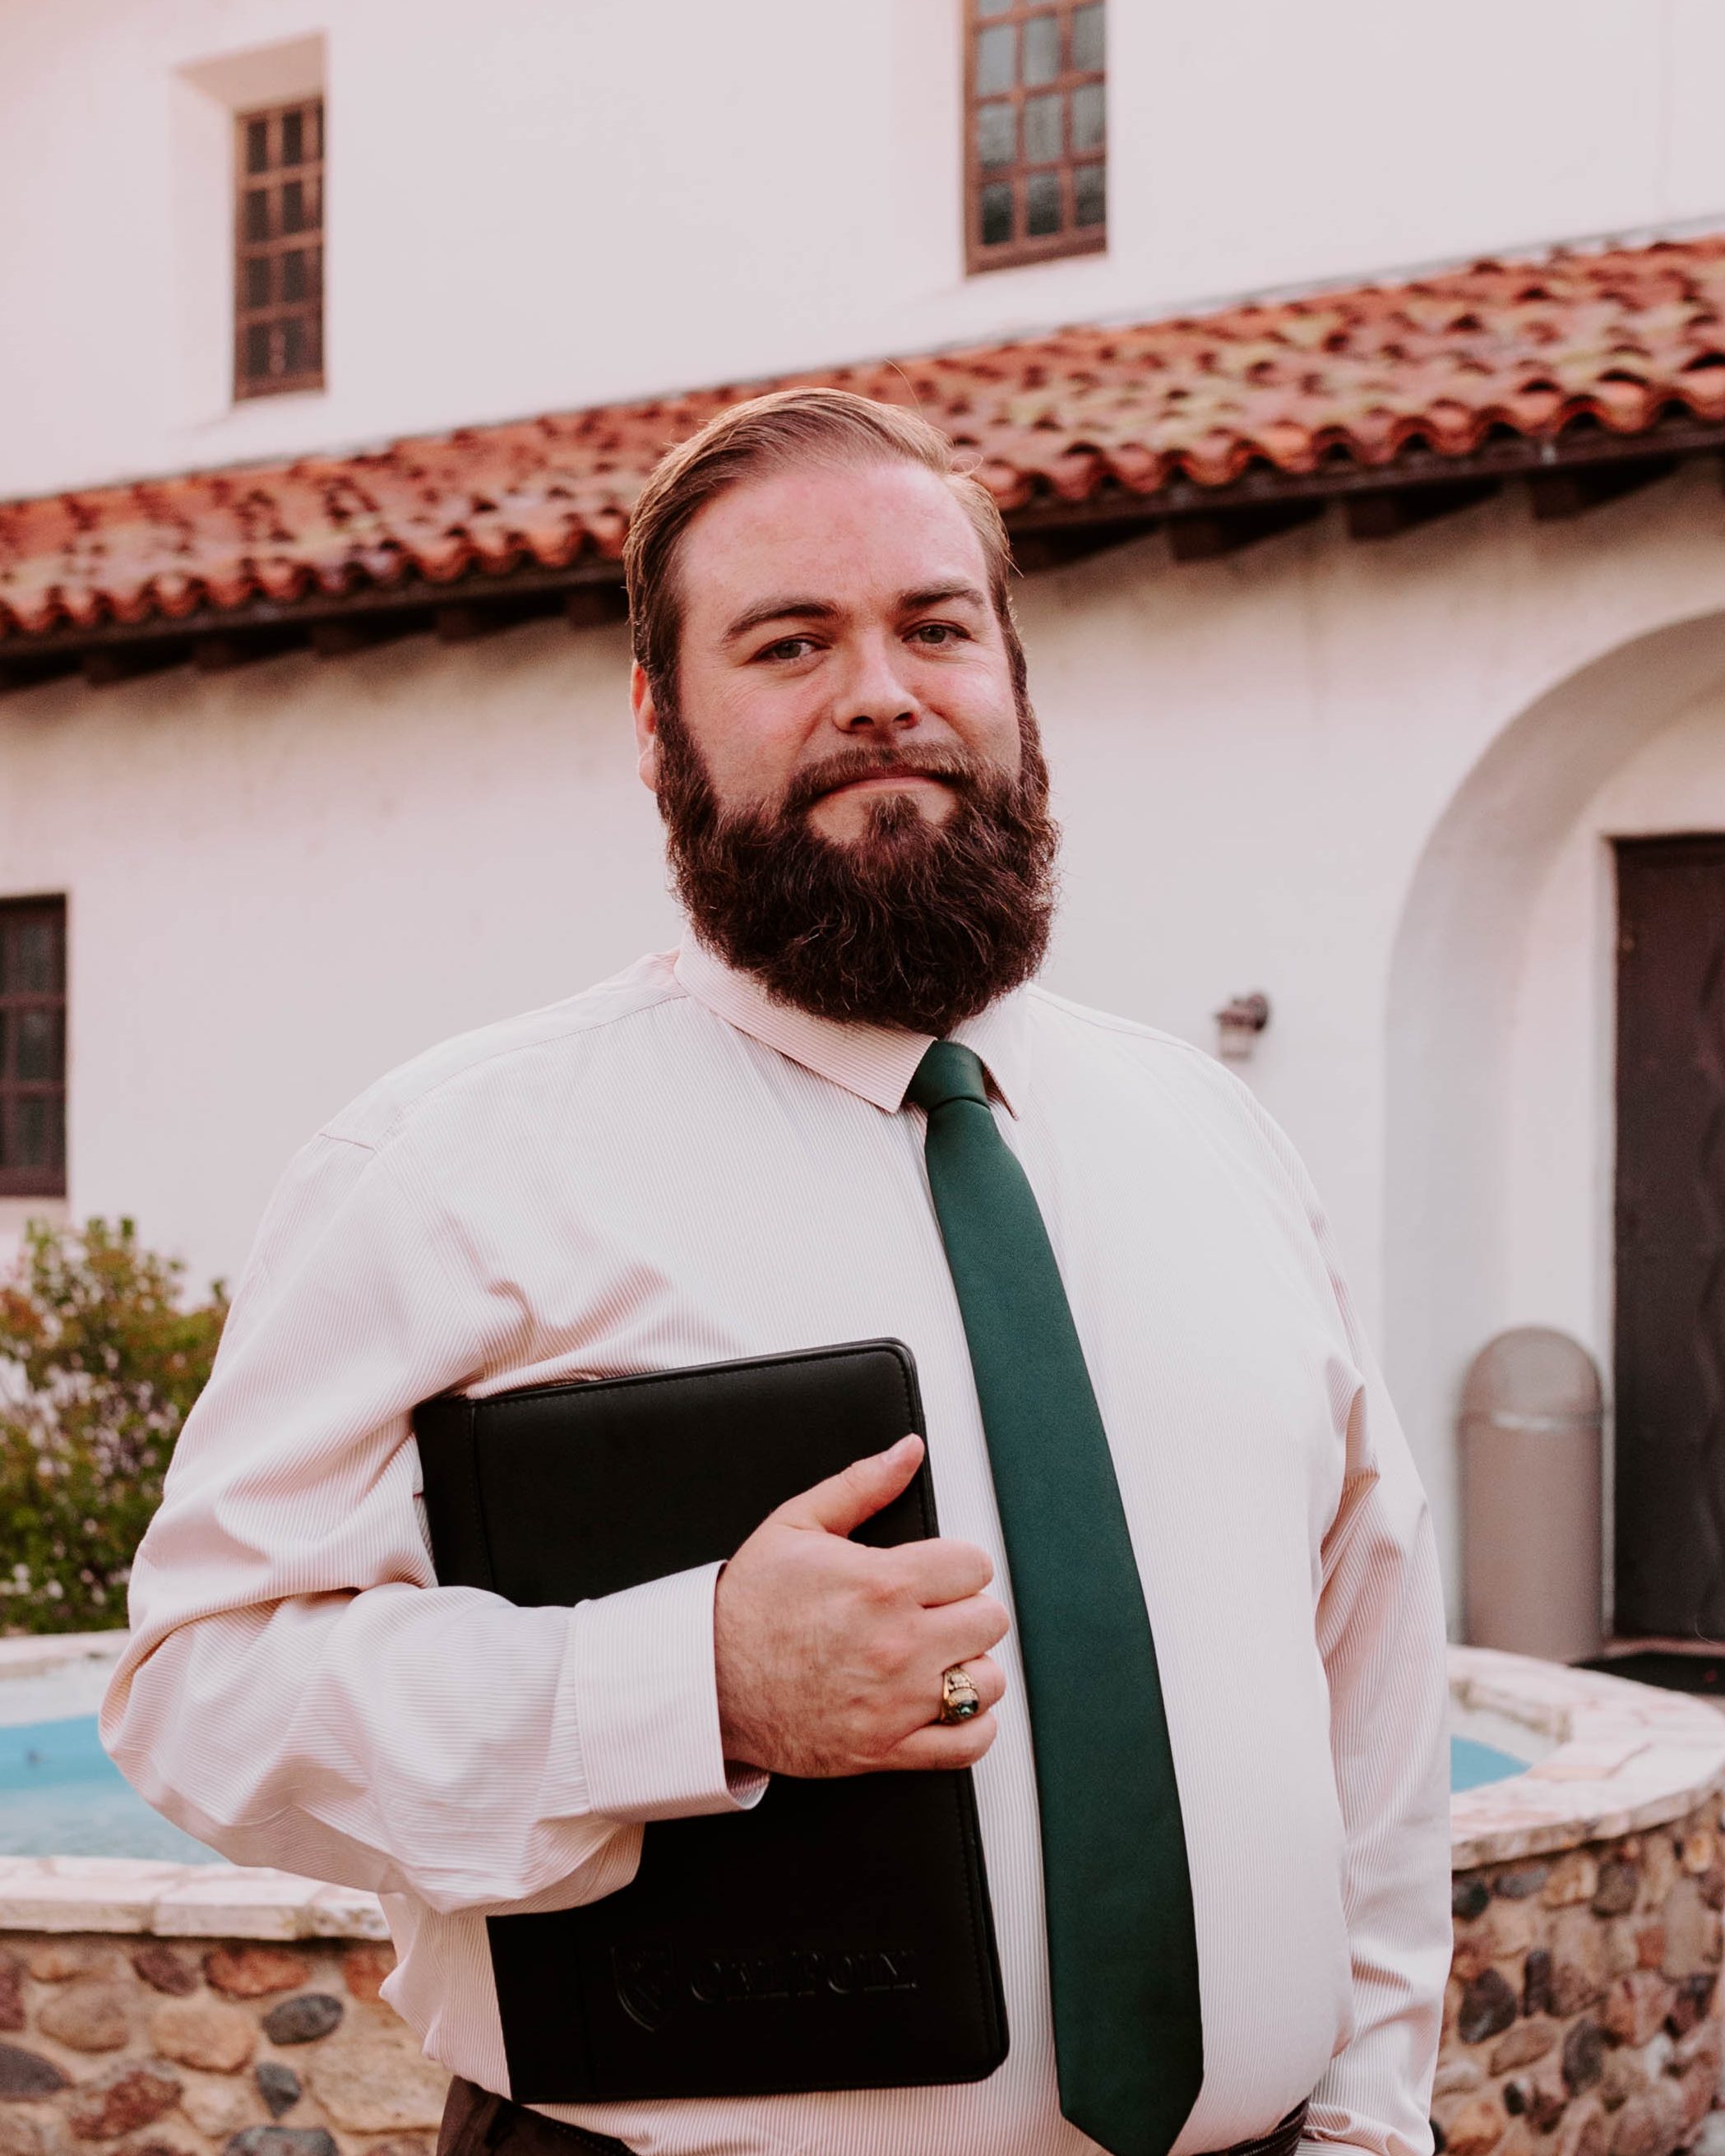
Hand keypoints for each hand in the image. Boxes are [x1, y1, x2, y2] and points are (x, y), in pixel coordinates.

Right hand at [713, 1435, 1008, 1776]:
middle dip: (964, 1611)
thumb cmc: (748, 1605)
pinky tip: (944, 1706)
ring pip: (986, 1681)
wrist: (707, 1680)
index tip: (937, 1574)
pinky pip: (967, 1744)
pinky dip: (968, 1727)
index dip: (956, 1565)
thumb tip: (907, 1452)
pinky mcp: (886, 1748)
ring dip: (968, 1668)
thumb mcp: (796, 1524)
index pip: (975, 1566)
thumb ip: (862, 1484)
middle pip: (989, 1620)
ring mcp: (894, 1702)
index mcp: (882, 1583)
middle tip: (933, 1614)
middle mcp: (898, 1644)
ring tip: (935, 1660)